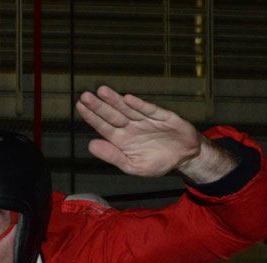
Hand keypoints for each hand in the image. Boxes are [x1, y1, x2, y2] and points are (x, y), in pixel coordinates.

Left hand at [75, 87, 204, 178]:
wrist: (186, 156)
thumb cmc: (158, 162)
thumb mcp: (133, 166)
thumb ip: (112, 156)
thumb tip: (91, 145)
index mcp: (122, 140)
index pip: (103, 127)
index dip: (92, 117)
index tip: (80, 106)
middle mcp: (132, 127)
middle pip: (113, 115)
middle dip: (99, 106)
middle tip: (86, 96)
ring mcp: (146, 120)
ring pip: (128, 109)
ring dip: (115, 101)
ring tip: (102, 91)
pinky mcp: (163, 116)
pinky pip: (150, 110)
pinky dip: (139, 105)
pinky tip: (128, 99)